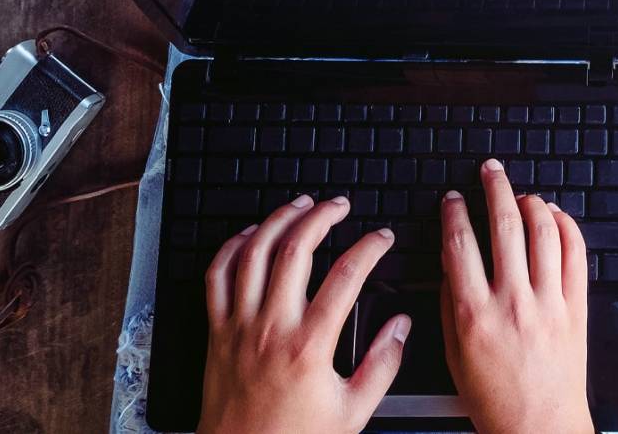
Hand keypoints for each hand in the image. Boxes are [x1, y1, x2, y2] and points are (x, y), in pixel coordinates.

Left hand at [198, 194, 411, 433]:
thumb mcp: (353, 411)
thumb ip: (382, 365)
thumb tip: (400, 327)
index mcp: (309, 346)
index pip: (346, 277)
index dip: (369, 248)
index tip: (381, 238)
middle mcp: (271, 328)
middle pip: (295, 250)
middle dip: (321, 217)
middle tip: (339, 206)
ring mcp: (239, 326)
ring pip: (254, 253)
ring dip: (278, 220)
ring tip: (299, 206)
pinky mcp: (217, 331)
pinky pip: (217, 276)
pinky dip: (232, 248)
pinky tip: (250, 235)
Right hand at [439, 159, 592, 433]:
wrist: (538, 426)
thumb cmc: (494, 398)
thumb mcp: (453, 352)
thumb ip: (451, 303)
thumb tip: (453, 262)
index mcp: (474, 312)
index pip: (460, 243)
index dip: (454, 212)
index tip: (452, 199)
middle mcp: (513, 301)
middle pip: (504, 224)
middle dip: (495, 187)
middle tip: (490, 171)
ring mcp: (549, 302)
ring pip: (544, 231)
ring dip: (532, 202)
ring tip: (523, 192)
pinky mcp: (577, 308)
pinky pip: (577, 254)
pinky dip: (567, 227)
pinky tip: (556, 217)